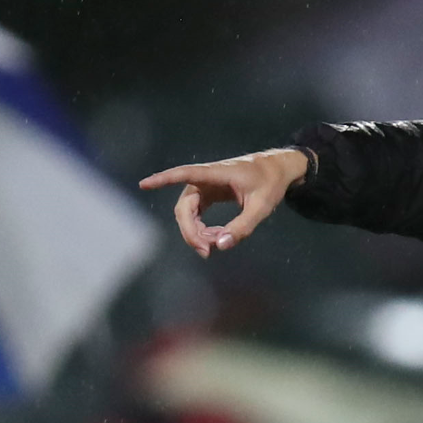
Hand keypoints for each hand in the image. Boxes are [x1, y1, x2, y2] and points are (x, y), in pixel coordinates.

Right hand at [139, 148, 309, 257]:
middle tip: (206, 252)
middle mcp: (206, 178)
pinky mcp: (208, 194)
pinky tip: (217, 238)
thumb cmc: (271, 183)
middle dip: (191, 232)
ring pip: (188, 214)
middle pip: (184, 208)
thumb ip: (242, 227)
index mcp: (217, 173)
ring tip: (216, 245)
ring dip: (197, 233)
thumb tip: (221, 246)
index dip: (163, 179)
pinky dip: (202, 229)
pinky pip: (196, 215)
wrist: (278, 170)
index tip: (143, 184)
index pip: (185, 174)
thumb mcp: (262, 207)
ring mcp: (205, 187)